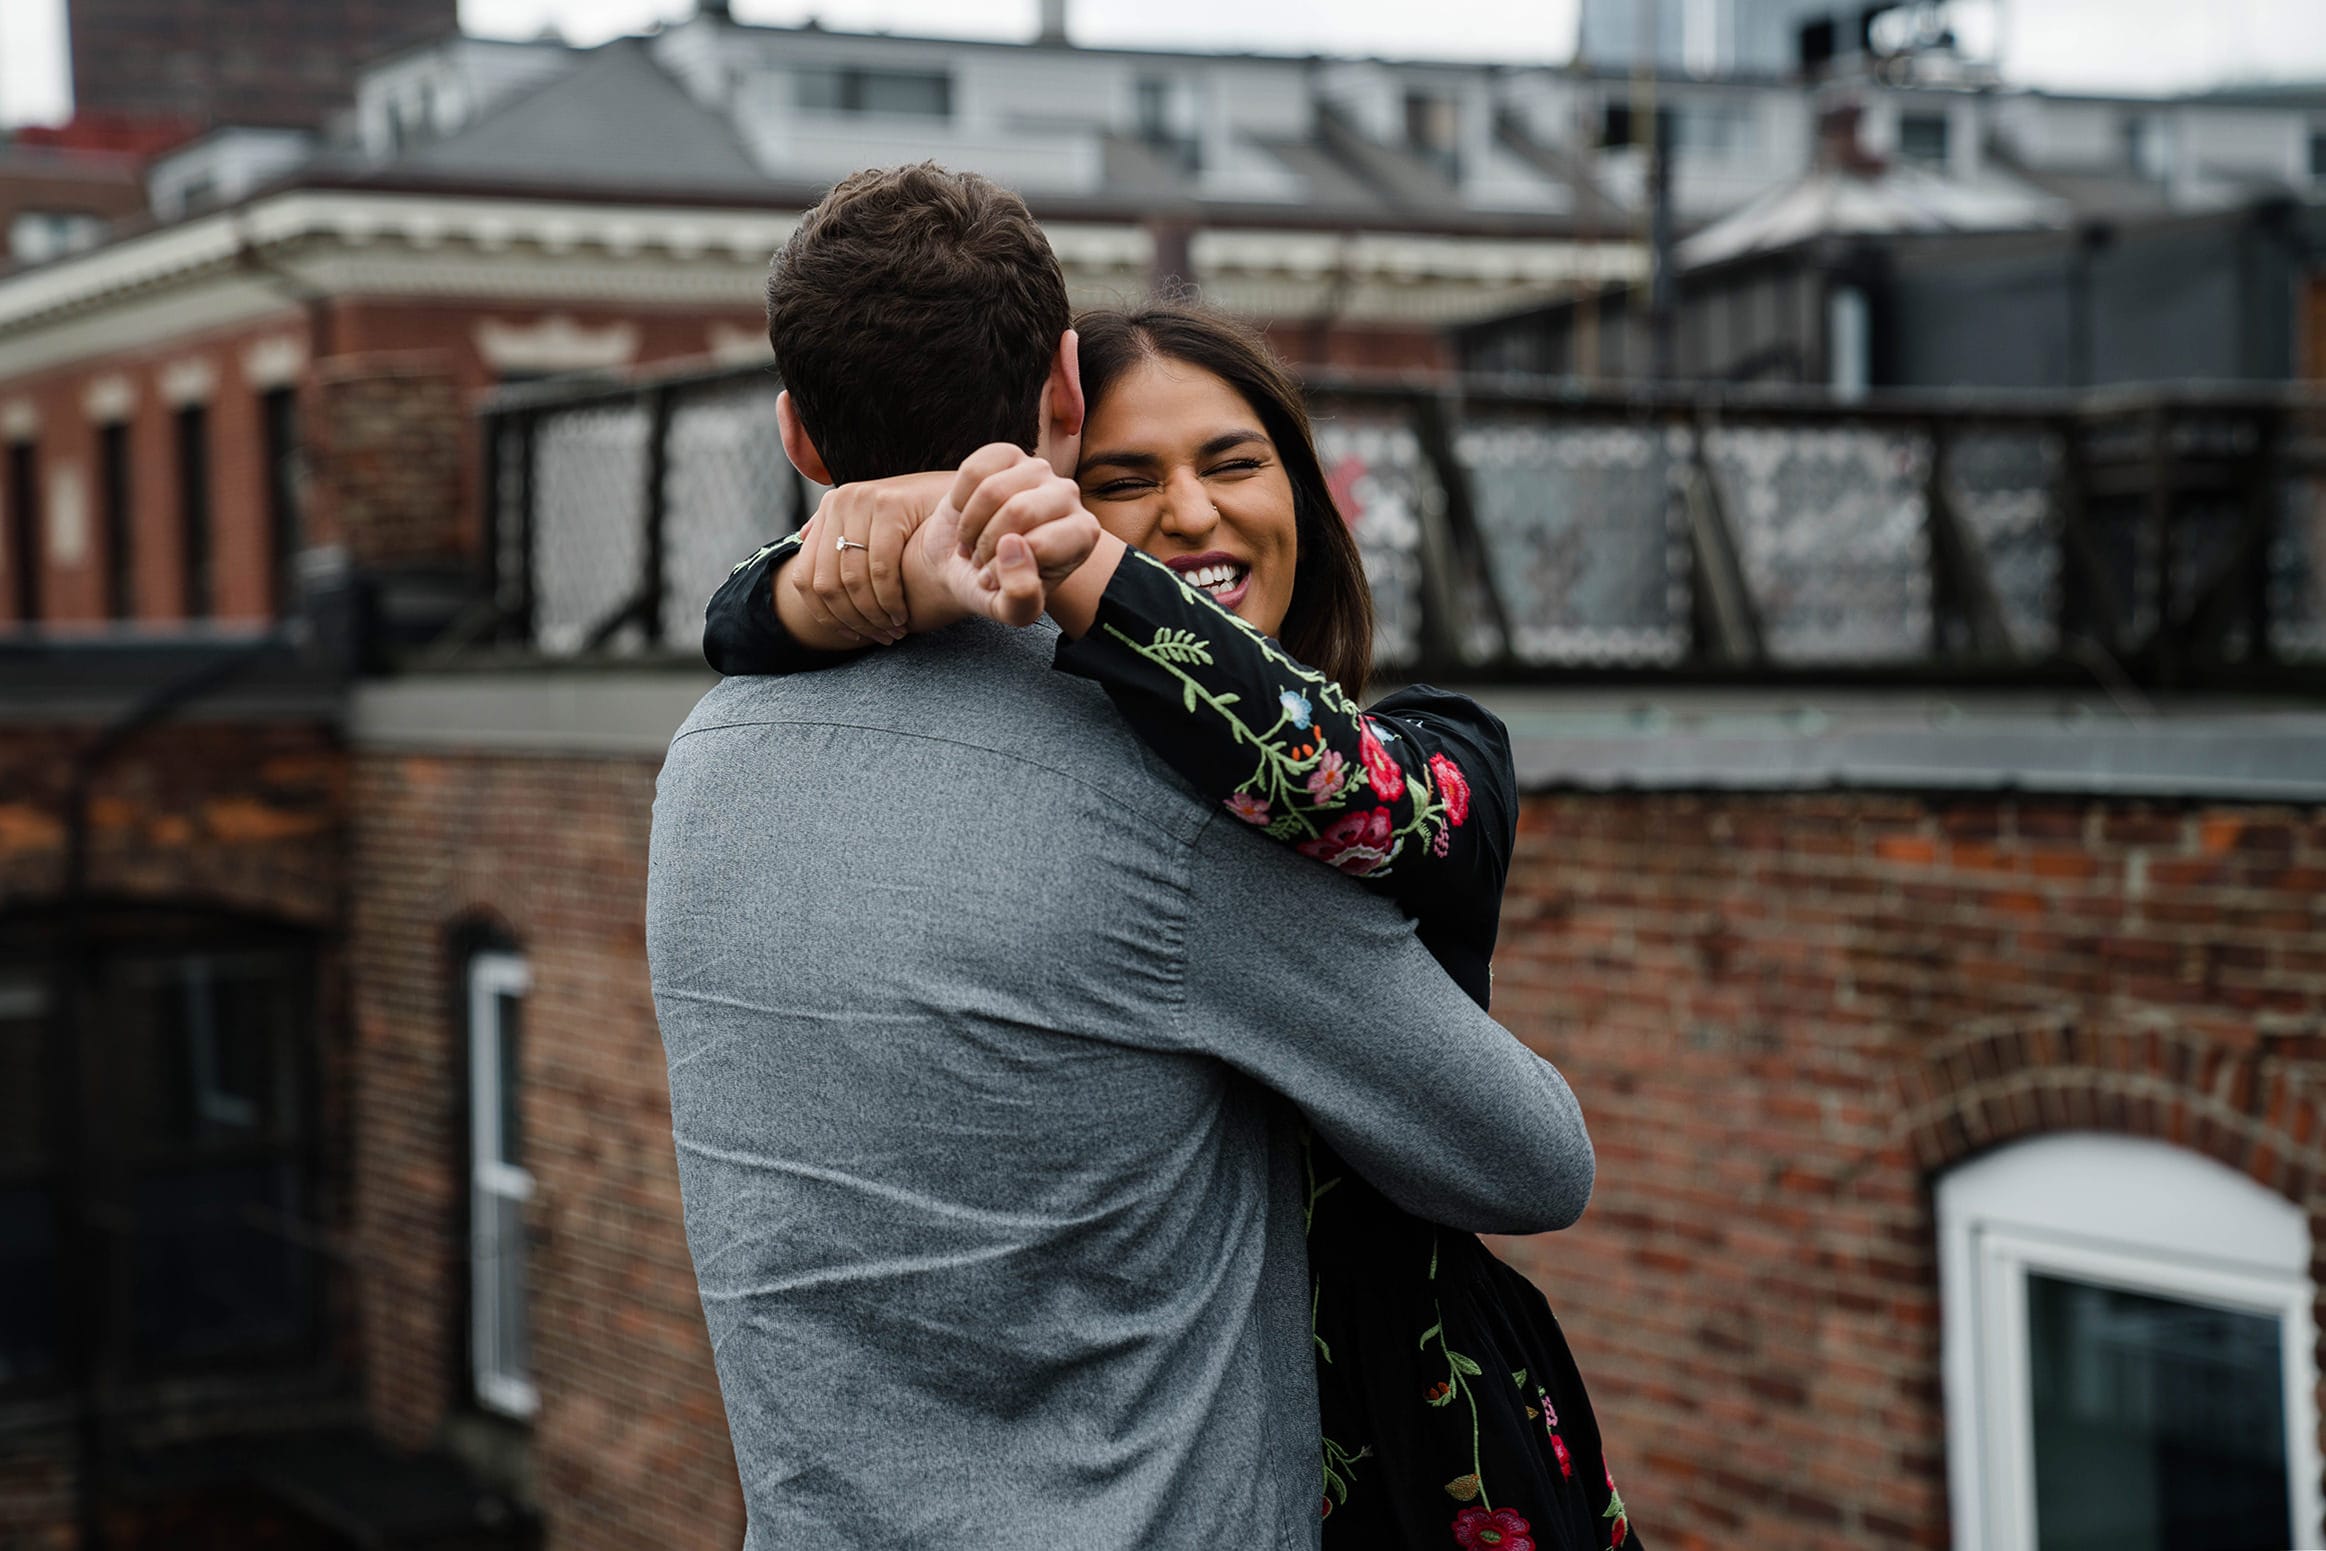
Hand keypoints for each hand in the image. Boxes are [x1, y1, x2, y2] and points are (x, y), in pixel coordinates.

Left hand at [787, 472, 952, 645]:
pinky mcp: (890, 504)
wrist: (968, 493)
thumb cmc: (923, 516)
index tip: (851, 636)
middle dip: (851, 620)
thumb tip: (801, 540)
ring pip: (852, 579)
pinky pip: (881, 569)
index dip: (824, 616)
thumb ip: (840, 529)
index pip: (805, 576)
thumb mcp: (876, 521)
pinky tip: (901, 614)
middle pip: (826, 582)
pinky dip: (890, 600)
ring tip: (892, 630)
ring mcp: (863, 499)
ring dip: (872, 615)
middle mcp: (840, 500)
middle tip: (877, 638)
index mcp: (830, 508)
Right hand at [943, 444, 1102, 600]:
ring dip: (970, 526)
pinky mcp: (1008, 454)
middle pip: (1018, 511)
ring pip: (992, 490)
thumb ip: (1021, 597)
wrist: (966, 562)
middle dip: (987, 544)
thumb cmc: (997, 587)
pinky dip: (959, 500)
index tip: (998, 580)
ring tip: (975, 541)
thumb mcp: (1012, 611)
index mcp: (1083, 534)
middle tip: (982, 560)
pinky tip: (967, 514)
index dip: (1006, 568)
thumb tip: (1012, 547)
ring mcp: (1039, 470)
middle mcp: (1070, 496)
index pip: (1041, 544)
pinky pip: (973, 470)